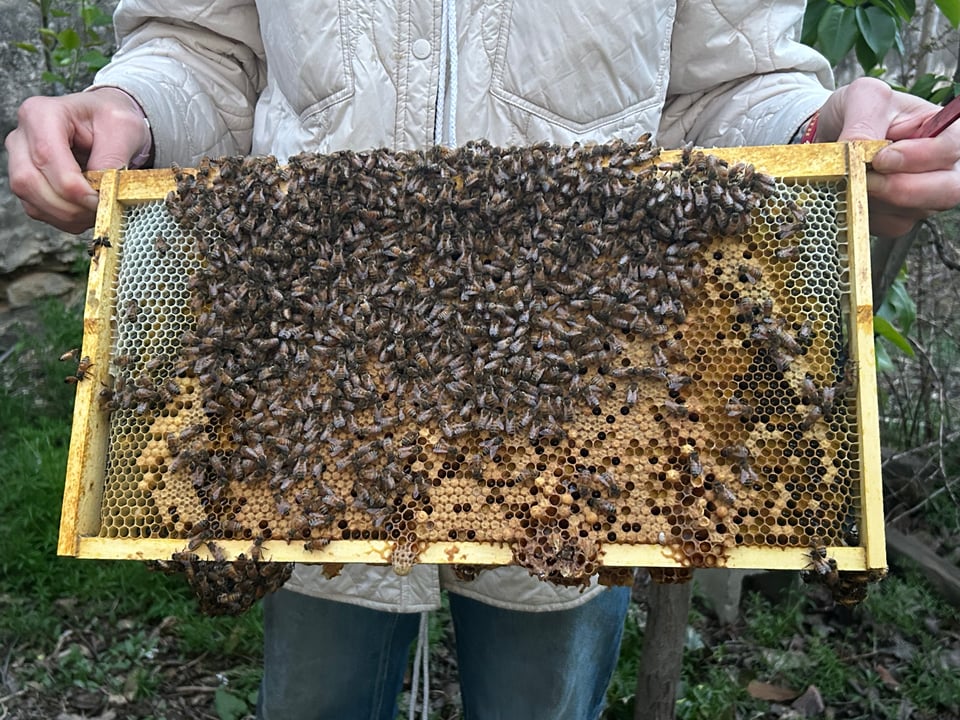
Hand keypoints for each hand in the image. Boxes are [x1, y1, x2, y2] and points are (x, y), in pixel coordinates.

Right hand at [4, 88, 151, 233]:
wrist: (107, 123)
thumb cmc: (112, 118)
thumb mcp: (123, 127)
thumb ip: (112, 158)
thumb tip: (101, 190)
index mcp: (42, 114)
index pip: (46, 157)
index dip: (74, 188)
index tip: (101, 200)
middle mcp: (22, 137)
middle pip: (30, 182)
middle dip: (70, 206)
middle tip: (101, 208)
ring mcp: (20, 160)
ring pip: (31, 199)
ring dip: (67, 215)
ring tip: (96, 210)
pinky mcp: (28, 182)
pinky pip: (37, 209)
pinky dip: (64, 218)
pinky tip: (85, 212)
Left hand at [816, 77, 959, 238]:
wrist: (834, 135)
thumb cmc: (857, 113)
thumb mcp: (861, 99)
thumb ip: (864, 123)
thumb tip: (861, 156)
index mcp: (942, 130)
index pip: (952, 148)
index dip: (919, 157)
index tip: (880, 158)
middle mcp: (942, 166)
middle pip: (948, 190)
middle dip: (902, 189)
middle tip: (867, 179)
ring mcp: (924, 195)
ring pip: (915, 211)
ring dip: (878, 200)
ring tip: (856, 179)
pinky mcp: (902, 217)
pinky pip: (891, 225)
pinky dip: (868, 214)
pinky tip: (855, 194)